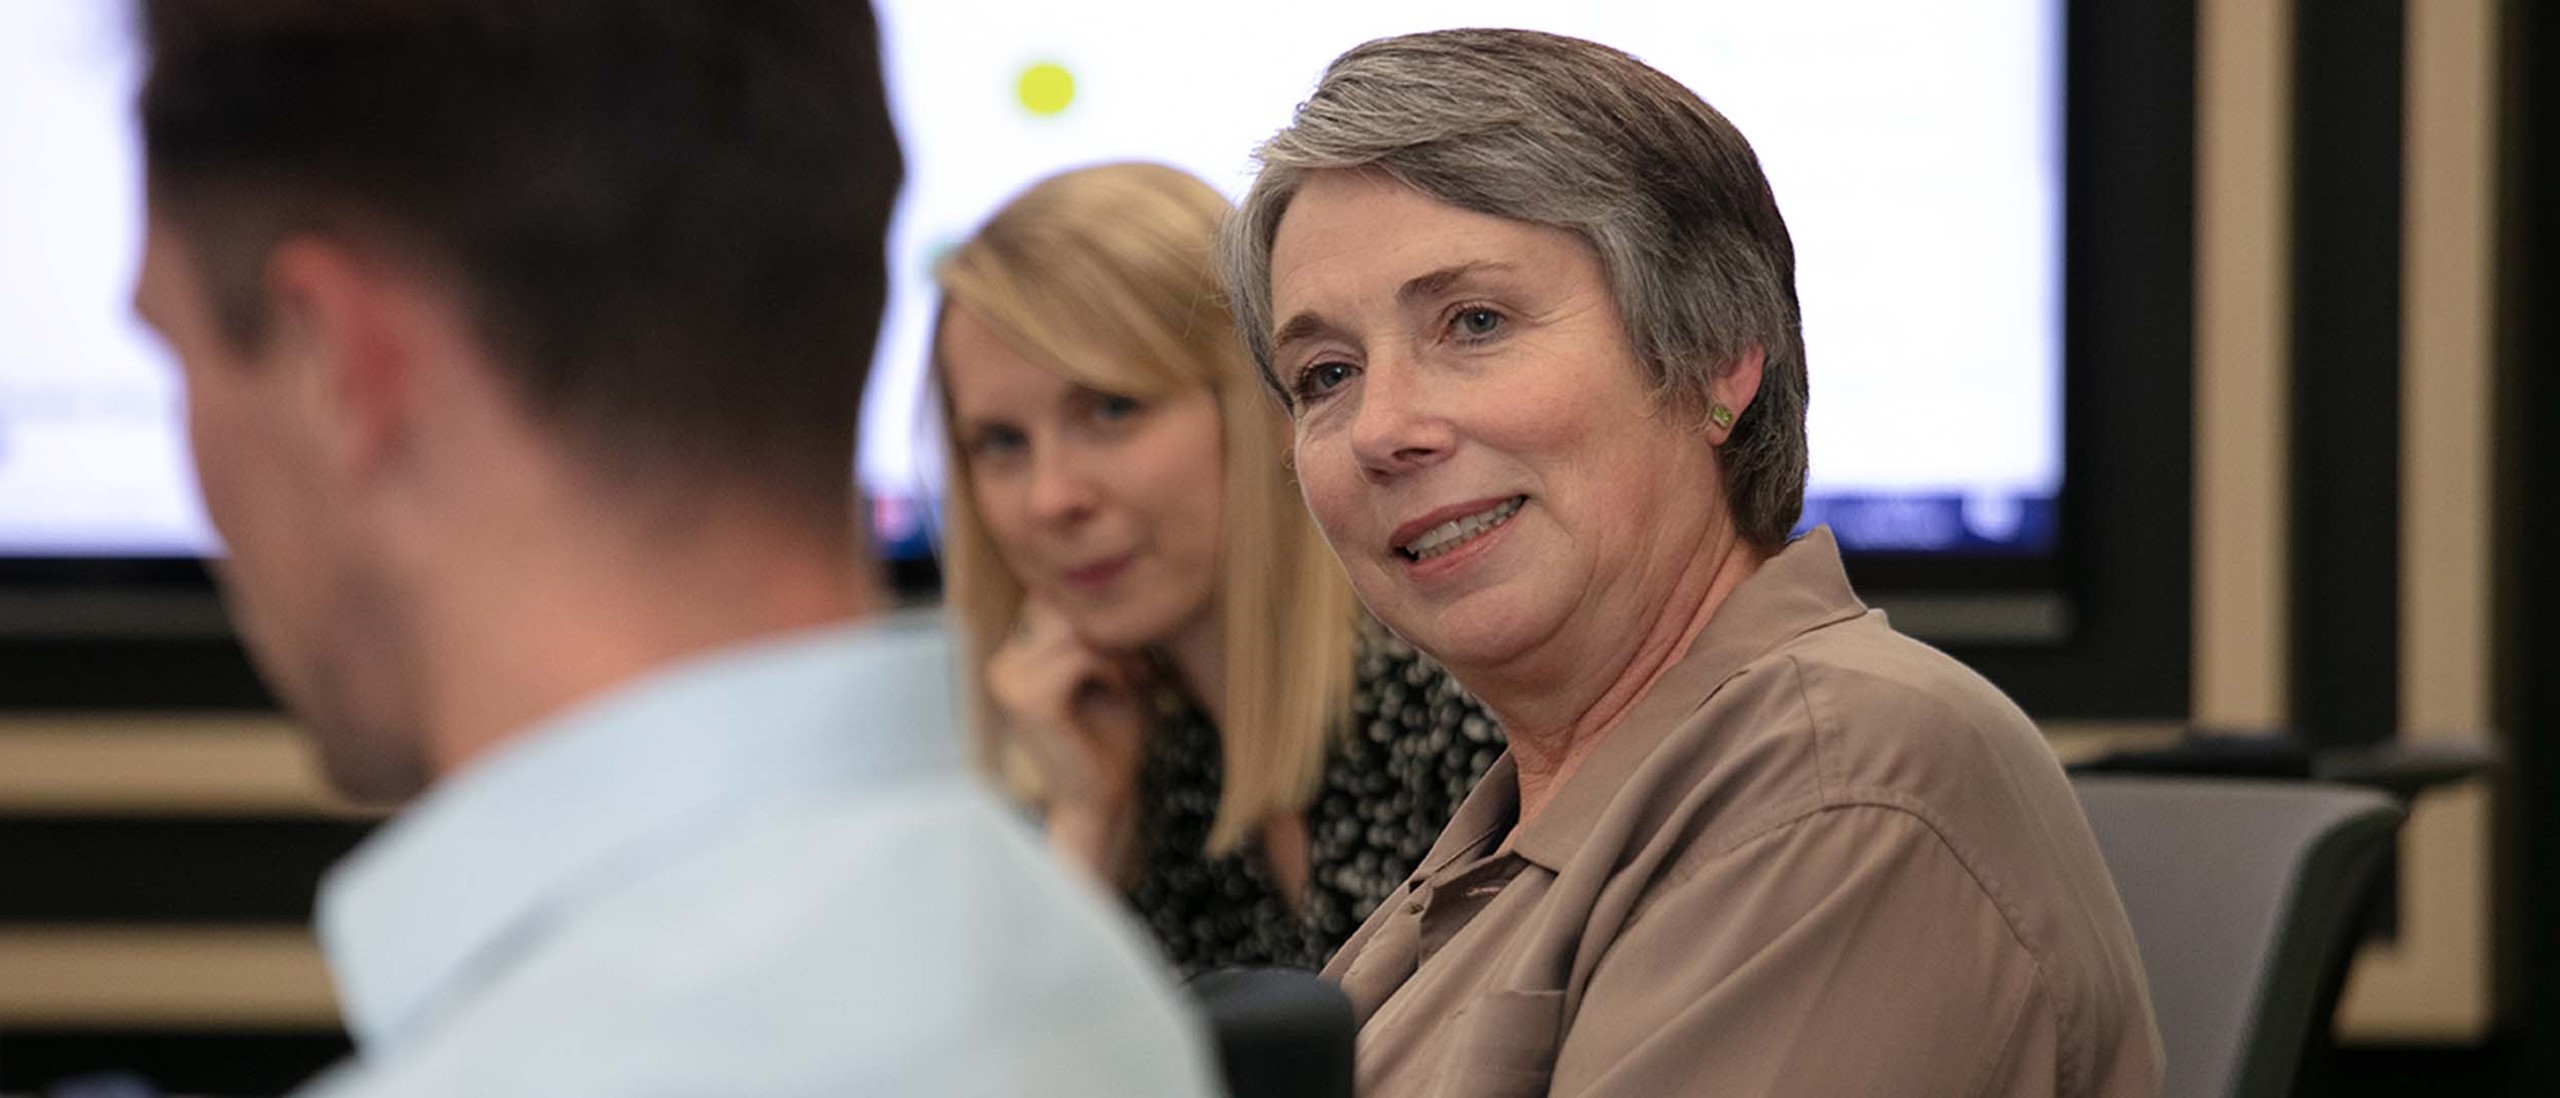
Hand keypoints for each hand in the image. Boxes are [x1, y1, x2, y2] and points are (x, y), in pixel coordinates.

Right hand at [984, 599, 1150, 873]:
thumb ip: (1093, 625)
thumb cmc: (1111, 731)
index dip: (1098, 611)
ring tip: (1133, 675)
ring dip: (1114, 649)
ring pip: (1072, 626)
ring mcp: (1007, 679)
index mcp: (1014, 650)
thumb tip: (1110, 570)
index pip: (1051, 592)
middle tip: (1138, 661)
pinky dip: (1112, 667)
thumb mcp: (1105, 664)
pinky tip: (1124, 689)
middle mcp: (1002, 660)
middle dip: (1107, 628)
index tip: (1132, 648)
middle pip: (1060, 602)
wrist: (1103, 796)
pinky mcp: (1026, 699)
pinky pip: (1079, 654)